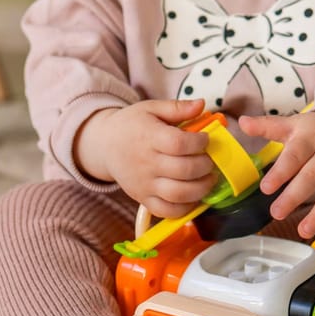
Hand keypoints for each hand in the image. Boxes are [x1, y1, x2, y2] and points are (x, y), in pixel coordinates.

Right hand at [73, 98, 215, 216]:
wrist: (105, 145)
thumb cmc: (132, 125)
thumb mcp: (151, 108)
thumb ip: (177, 107)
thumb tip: (201, 104)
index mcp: (149, 137)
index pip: (179, 144)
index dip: (199, 142)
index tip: (205, 139)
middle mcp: (146, 163)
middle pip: (183, 170)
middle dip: (205, 165)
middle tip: (210, 160)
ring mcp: (144, 184)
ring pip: (178, 194)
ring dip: (201, 189)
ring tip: (208, 179)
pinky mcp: (143, 199)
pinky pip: (167, 211)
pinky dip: (186, 208)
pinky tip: (194, 195)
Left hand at [238, 109, 314, 244]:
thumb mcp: (295, 124)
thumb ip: (268, 127)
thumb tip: (242, 122)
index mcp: (311, 138)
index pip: (295, 156)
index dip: (281, 172)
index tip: (265, 188)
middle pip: (314, 176)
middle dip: (295, 196)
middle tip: (276, 213)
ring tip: (303, 231)